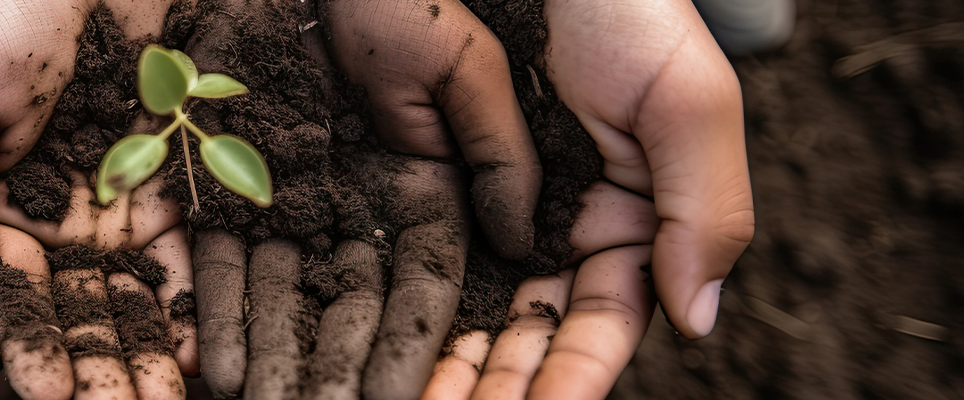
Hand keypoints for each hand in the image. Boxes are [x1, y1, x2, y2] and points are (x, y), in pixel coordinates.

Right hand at [0, 0, 194, 397]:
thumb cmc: (7, 9)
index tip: (12, 387)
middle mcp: (35, 215)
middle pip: (53, 309)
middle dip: (75, 366)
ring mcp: (101, 205)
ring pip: (114, 297)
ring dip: (127, 354)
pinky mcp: (161, 187)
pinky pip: (172, 258)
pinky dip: (179, 306)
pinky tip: (187, 356)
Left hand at [185, 1, 543, 398]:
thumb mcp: (485, 71)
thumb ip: (507, 159)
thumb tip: (528, 250)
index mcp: (438, 195)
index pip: (435, 292)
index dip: (421, 352)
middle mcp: (372, 209)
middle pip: (358, 310)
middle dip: (341, 373)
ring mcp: (305, 197)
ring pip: (293, 295)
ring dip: (279, 358)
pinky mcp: (244, 178)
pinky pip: (233, 250)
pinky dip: (223, 307)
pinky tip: (213, 367)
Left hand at [422, 0, 754, 397]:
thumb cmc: (632, 15)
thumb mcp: (688, 104)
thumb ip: (706, 211)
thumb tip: (699, 321)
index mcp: (634, 226)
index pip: (602, 325)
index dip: (570, 379)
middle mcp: (563, 231)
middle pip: (527, 333)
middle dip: (496, 387)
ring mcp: (500, 209)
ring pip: (474, 308)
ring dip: (447, 364)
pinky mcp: (443, 180)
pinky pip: (424, 254)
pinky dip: (407, 302)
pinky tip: (383, 343)